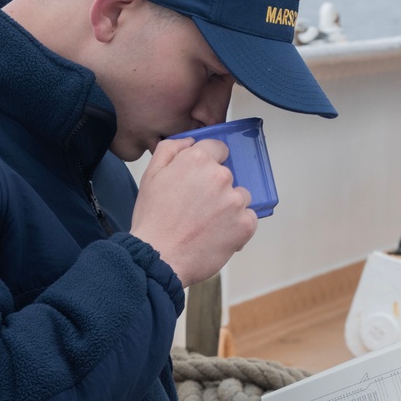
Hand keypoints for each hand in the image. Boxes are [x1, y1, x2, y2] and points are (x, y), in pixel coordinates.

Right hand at [130, 137, 256, 287]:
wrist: (159, 258)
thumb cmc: (153, 221)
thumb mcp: (151, 175)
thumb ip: (170, 150)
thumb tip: (190, 142)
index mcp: (197, 160)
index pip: (218, 149)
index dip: (209, 164)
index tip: (201, 180)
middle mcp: (220, 176)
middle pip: (227, 176)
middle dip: (215, 189)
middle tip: (196, 209)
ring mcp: (234, 201)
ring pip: (240, 197)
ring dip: (228, 208)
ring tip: (207, 224)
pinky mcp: (245, 224)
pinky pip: (249, 219)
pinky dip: (237, 227)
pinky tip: (218, 235)